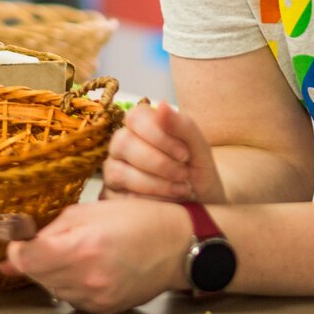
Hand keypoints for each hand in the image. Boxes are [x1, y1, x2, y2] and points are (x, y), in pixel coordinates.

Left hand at [0, 199, 188, 313]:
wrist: (177, 246)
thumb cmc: (139, 220)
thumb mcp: (90, 210)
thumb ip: (50, 229)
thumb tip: (14, 251)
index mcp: (82, 247)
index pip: (26, 259)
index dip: (17, 247)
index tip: (22, 238)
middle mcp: (87, 278)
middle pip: (36, 275)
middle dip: (36, 258)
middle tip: (53, 242)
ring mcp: (96, 298)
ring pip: (52, 289)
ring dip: (54, 272)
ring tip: (78, 253)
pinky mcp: (103, 309)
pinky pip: (72, 298)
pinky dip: (72, 283)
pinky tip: (89, 267)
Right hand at [101, 101, 224, 203]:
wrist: (202, 207)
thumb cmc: (198, 173)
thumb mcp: (199, 149)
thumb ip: (183, 126)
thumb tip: (161, 105)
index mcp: (141, 126)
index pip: (135, 117)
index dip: (158, 135)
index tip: (184, 154)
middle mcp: (122, 145)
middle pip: (123, 143)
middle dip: (158, 162)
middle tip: (183, 175)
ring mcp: (113, 171)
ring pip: (117, 171)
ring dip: (154, 184)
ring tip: (180, 190)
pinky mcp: (111, 197)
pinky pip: (118, 198)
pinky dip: (148, 201)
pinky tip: (167, 203)